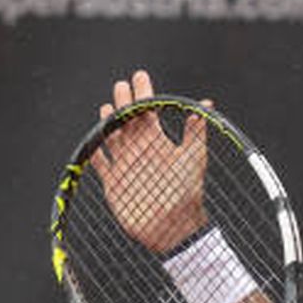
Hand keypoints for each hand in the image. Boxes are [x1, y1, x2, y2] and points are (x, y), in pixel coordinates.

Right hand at [93, 69, 209, 252]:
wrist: (172, 227)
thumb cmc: (187, 192)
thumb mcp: (193, 158)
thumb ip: (196, 132)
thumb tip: (206, 104)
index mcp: (159, 143)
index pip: (149, 113)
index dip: (144, 94)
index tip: (140, 76)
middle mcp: (142, 151)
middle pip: (129, 122)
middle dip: (124, 102)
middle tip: (121, 84)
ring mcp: (127, 166)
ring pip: (114, 138)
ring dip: (110, 123)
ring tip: (106, 107)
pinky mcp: (114, 183)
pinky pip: (102, 163)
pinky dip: (98, 150)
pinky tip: (95, 138)